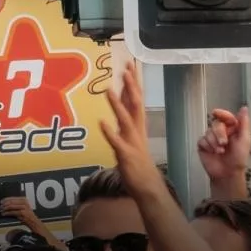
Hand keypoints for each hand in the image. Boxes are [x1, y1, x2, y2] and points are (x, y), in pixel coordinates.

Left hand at [0, 196, 41, 230]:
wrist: (33, 221)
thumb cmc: (27, 214)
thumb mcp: (23, 206)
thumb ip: (16, 204)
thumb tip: (6, 202)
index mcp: (24, 199)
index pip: (12, 198)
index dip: (5, 199)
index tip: (1, 201)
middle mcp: (24, 202)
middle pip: (11, 201)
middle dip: (4, 204)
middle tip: (0, 206)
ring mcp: (23, 207)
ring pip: (11, 206)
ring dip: (5, 208)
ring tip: (1, 210)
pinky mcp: (22, 213)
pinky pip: (12, 212)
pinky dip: (6, 213)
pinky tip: (4, 214)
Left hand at [100, 65, 163, 199]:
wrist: (148, 187)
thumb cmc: (138, 162)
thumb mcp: (131, 136)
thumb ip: (125, 119)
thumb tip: (119, 102)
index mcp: (138, 125)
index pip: (136, 99)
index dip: (133, 81)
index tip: (130, 64)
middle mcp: (137, 131)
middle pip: (135, 104)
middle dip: (130, 86)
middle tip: (126, 68)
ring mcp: (132, 143)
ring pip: (125, 120)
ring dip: (117, 105)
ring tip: (109, 89)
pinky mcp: (126, 156)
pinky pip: (117, 142)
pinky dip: (110, 132)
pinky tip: (102, 122)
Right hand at [197, 107, 250, 181]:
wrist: (228, 173)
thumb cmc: (238, 158)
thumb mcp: (244, 140)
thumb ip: (244, 123)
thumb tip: (244, 108)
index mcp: (232, 129)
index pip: (226, 117)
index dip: (221, 114)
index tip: (216, 113)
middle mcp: (221, 132)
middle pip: (215, 124)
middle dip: (219, 133)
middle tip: (223, 143)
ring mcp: (211, 139)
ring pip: (208, 132)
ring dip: (214, 142)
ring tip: (220, 152)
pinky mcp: (203, 146)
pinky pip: (202, 140)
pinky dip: (207, 146)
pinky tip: (212, 153)